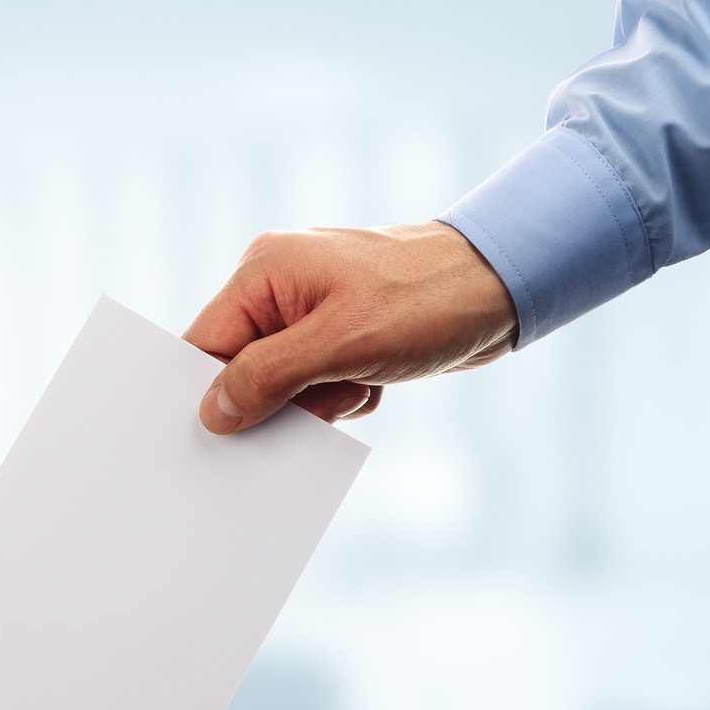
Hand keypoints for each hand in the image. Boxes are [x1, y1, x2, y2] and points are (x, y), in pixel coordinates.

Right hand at [183, 222, 518, 432]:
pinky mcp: (337, 331)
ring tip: (361, 381)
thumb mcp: (341, 345)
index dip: (207, 393)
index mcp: (263, 272)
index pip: (205, 344)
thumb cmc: (427, 301)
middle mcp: (277, 285)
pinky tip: (375, 379)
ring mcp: (307, 308)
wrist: (505, 286)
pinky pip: (315, 384)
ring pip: (280, 383)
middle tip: (318, 403)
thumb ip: (267, 377)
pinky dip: (342, 395)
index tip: (219, 436)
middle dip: (277, 399)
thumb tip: (212, 413)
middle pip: (240, 367)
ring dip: (318, 401)